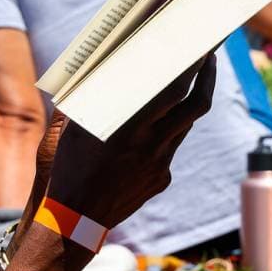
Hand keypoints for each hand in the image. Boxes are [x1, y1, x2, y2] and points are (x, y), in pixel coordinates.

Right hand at [46, 53, 217, 230]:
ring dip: (191, 100)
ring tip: (193, 81)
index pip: (173, 89)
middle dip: (206, 76)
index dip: (191, 66)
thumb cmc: (63, 171)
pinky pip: (170, 148)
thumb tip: (89, 71)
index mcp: (128, 126)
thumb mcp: (66, 130)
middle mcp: (150, 144)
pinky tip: (158, 124)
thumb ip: (81, 100)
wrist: (73, 222)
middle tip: (208, 55)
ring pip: (186, 124)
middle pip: (195, 104)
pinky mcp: (161, 179)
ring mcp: (159, 163)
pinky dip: (167, 131)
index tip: (197, 47)